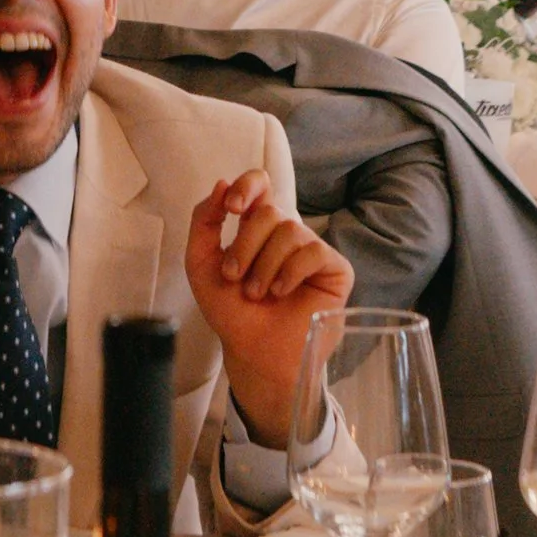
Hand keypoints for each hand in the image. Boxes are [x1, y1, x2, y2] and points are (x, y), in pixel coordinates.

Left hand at [183, 173, 351, 450]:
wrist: (253, 352)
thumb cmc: (231, 311)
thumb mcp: (201, 264)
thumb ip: (204, 222)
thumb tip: (221, 183)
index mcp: (256, 228)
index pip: (259, 185)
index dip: (247, 186)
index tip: (231, 208)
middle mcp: (286, 234)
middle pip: (268, 212)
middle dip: (244, 246)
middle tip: (234, 278)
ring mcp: (312, 250)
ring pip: (290, 230)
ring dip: (264, 266)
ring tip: (258, 294)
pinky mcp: (334, 269)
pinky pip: (313, 252)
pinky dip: (290, 273)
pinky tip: (282, 293)